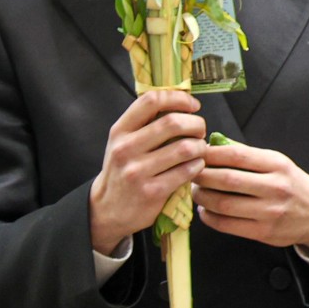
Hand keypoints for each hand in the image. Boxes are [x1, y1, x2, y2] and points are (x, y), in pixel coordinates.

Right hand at [90, 90, 205, 255]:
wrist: (108, 209)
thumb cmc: (124, 169)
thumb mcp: (124, 142)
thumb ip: (146, 122)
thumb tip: (182, 98)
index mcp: (120, 131)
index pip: (151, 100)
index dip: (178, 98)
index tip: (192, 105)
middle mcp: (125, 149)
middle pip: (173, 122)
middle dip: (196, 124)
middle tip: (200, 131)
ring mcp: (137, 171)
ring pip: (185, 147)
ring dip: (200, 146)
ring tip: (199, 149)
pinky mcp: (152, 191)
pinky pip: (187, 171)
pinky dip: (198, 165)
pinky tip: (195, 166)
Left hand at [195, 137, 308, 253]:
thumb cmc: (291, 184)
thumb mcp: (277, 163)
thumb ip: (248, 155)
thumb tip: (213, 145)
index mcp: (277, 165)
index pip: (237, 155)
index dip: (211, 154)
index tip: (198, 154)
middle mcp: (275, 187)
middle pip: (226, 180)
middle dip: (202, 176)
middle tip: (191, 174)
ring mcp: (269, 211)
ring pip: (223, 204)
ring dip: (202, 197)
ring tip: (197, 192)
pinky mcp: (263, 232)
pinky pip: (226, 225)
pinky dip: (209, 217)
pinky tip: (205, 210)